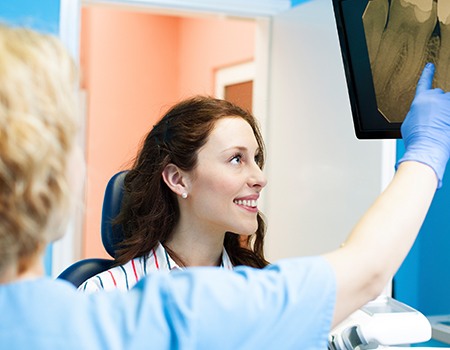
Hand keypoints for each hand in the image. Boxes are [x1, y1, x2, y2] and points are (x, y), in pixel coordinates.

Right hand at [397, 63, 449, 187]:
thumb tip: (421, 111)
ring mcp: (448, 104)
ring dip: (446, 111)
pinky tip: (445, 126)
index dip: (427, 73)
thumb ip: (417, 111)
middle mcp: (436, 98)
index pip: (424, 82)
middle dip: (438, 104)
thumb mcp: (409, 122)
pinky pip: (449, 112)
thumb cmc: (417, 138)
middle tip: (433, 120)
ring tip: (441, 126)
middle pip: (439, 95)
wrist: (428, 147)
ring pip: (448, 103)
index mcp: (421, 99)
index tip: (431, 66)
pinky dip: (447, 118)